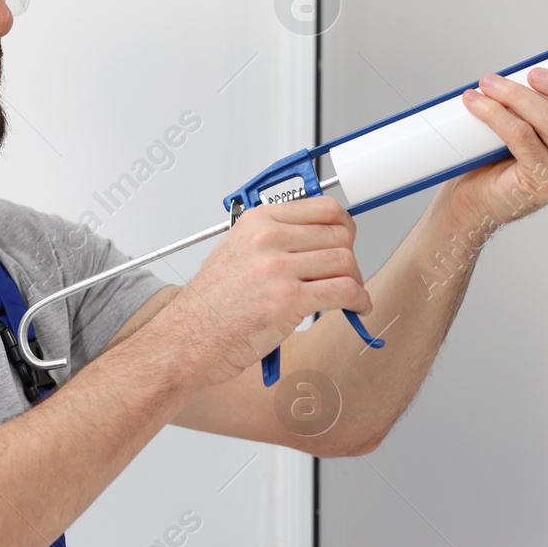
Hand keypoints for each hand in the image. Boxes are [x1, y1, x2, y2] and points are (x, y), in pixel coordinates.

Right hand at [160, 195, 372, 385]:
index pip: (323, 208)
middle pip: (339, 235)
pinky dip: (358, 301)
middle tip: (346, 274)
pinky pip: (344, 291)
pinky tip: (355, 308)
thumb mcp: (236, 251)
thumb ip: (272, 239)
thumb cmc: (211, 304)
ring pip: (345, 262)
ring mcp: (278, 268)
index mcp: (257, 221)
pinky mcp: (289, 299)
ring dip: (355, 282)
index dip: (343, 226)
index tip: (345, 239)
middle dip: (350, 257)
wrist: (189, 338)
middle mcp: (268, 239)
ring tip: (349, 295)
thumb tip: (314, 238)